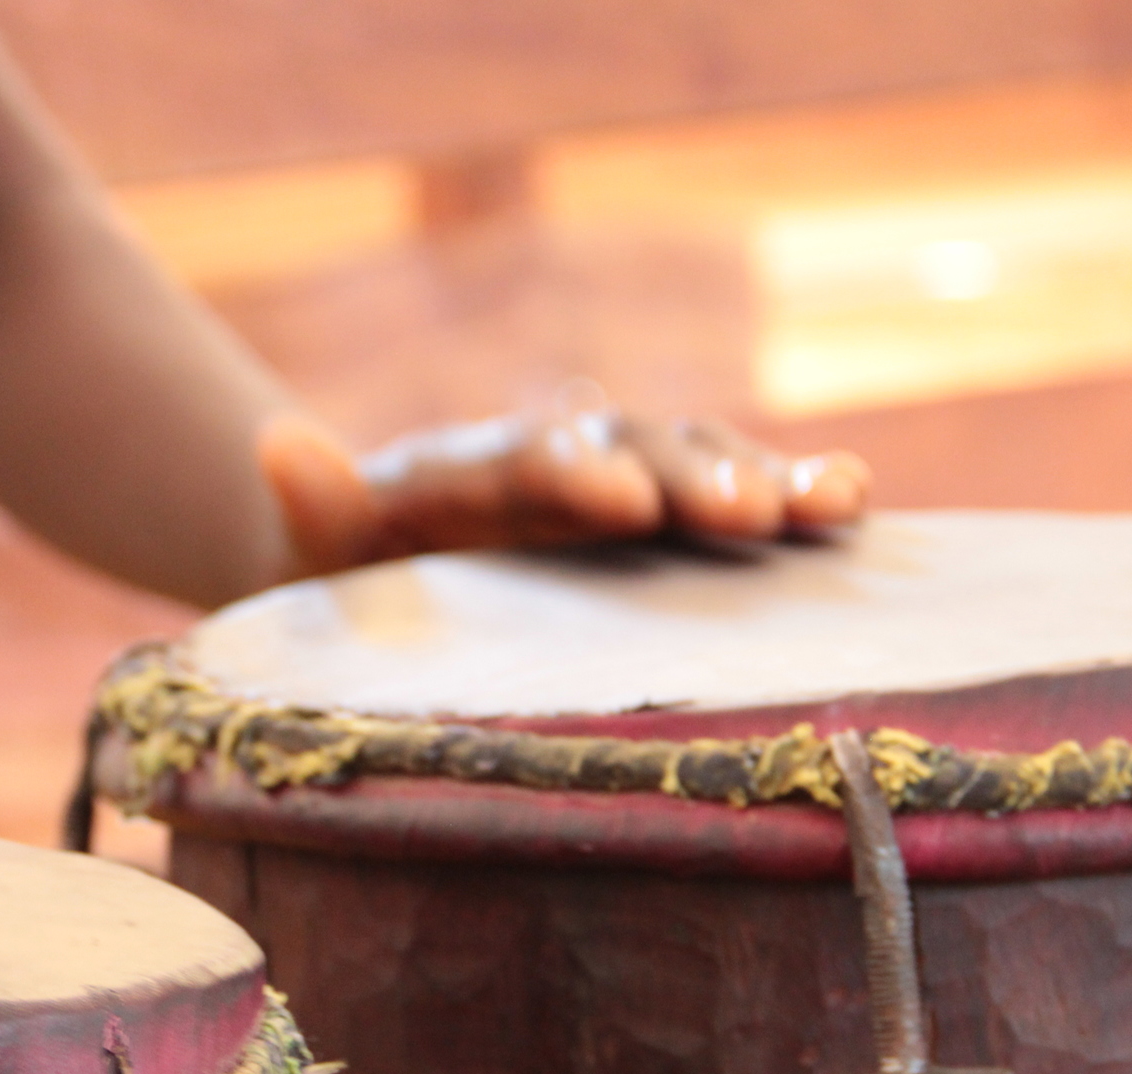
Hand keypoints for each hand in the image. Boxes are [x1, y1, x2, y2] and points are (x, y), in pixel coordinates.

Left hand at [259, 404, 868, 578]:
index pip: (523, 460)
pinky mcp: (675, 514)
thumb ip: (315, 504)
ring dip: (763, 477)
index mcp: (472, 470)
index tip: (615, 496)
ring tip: (828, 503)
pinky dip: (798, 490)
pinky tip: (855, 502)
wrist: (388, 557)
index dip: (570, 471)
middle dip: (688, 475)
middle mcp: (560, 457)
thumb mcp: (317, 548)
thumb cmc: (353, 572)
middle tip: (743, 509)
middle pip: (632, 450)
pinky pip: (743, 496)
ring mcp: (626, 478)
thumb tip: (277, 443)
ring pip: (699, 461)